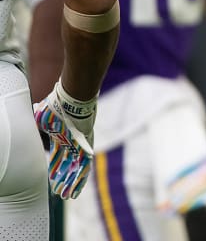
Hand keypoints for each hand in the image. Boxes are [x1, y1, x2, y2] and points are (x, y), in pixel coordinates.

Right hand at [33, 80, 95, 198]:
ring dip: (72, 184)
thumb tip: (27, 128)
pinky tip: (78, 189)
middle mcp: (72, 145)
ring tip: (68, 196)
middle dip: (64, 182)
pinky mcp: (87, 147)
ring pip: (76, 170)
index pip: (57, 160)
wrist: (71, 101)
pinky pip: (85, 167)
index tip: (52, 182)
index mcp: (60, 140)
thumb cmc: (55, 108)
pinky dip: (81, 179)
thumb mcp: (40, 120)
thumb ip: (35, 128)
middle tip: (61, 195)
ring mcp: (80, 146)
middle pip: (67, 168)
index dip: (54, 172)